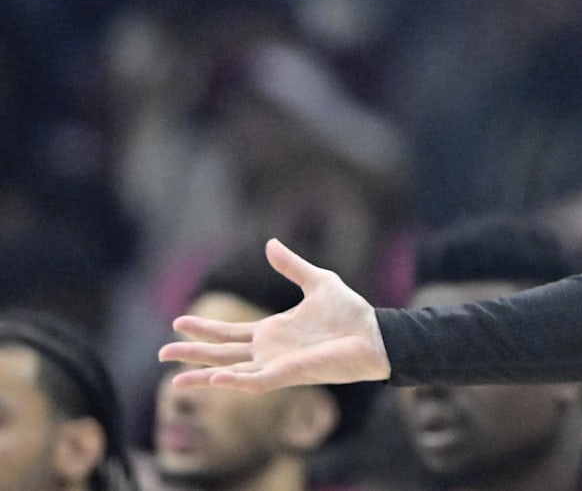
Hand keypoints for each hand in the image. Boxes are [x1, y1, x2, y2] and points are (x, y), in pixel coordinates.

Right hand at [158, 238, 390, 391]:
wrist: (374, 333)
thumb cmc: (351, 313)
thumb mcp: (317, 281)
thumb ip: (291, 266)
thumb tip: (269, 244)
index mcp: (273, 331)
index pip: (229, 333)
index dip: (204, 329)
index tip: (178, 322)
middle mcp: (269, 351)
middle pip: (221, 354)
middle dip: (192, 354)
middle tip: (162, 352)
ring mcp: (276, 365)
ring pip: (230, 373)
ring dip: (202, 377)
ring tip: (173, 381)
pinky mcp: (288, 374)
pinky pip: (255, 382)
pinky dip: (234, 382)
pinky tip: (213, 380)